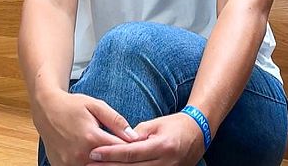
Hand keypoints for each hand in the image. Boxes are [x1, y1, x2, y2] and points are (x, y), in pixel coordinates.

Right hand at [34, 89, 139, 165]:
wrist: (46, 110)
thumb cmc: (72, 105)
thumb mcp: (96, 106)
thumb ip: (116, 121)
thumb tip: (134, 136)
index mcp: (91, 138)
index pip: (120, 150)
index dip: (131, 148)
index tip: (138, 145)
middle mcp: (80, 154)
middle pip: (109, 164)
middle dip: (119, 158)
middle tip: (125, 152)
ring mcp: (69, 164)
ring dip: (105, 163)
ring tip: (110, 153)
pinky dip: (91, 165)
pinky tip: (96, 158)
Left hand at [88, 112, 204, 164]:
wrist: (199, 133)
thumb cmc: (176, 125)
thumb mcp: (156, 124)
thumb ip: (137, 134)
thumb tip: (119, 142)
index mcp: (162, 146)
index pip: (130, 152)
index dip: (111, 154)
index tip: (94, 153)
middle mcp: (165, 163)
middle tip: (88, 165)